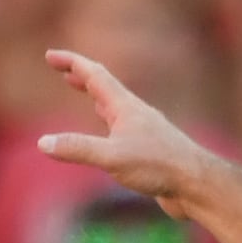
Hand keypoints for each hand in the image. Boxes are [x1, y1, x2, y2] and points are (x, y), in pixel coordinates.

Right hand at [38, 50, 213, 216]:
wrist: (198, 186)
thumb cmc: (160, 167)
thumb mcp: (112, 158)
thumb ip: (78, 149)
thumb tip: (43, 143)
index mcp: (125, 106)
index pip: (94, 75)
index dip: (71, 63)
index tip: (50, 56)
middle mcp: (136, 114)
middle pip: (105, 87)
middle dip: (82, 77)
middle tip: (63, 71)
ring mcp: (146, 132)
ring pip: (117, 108)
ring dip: (98, 98)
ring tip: (86, 94)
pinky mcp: (153, 152)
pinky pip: (126, 130)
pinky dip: (111, 124)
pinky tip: (112, 135)